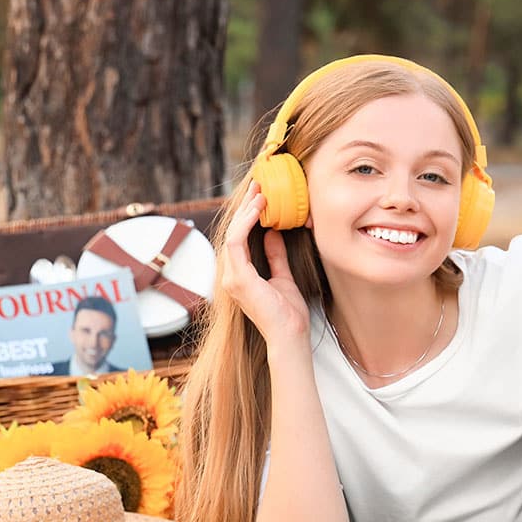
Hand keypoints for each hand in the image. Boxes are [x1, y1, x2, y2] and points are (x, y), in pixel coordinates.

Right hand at [220, 182, 310, 347]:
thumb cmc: (288, 313)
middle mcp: (230, 275)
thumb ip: (275, 256)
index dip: (247, 216)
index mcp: (240, 275)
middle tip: (259, 186)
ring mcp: (231, 278)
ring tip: (260, 193)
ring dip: (245, 212)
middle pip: (233, 233)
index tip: (261, 197)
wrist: (290, 334)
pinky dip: (245, 224)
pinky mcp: (238, 278)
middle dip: (245, 208)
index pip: (238, 239)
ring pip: (232, 234)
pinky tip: (258, 210)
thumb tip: (272, 234)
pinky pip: (236, 243)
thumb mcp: (283, 277)